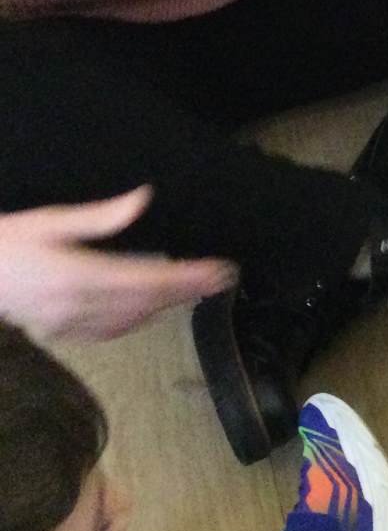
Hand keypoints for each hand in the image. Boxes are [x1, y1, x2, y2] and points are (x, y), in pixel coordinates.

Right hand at [0, 190, 236, 342]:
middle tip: (223, 279)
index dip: (186, 277)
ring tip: (196, 290)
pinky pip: (108, 332)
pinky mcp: (60, 333)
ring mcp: (67, 323)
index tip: (217, 270)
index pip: (146, 278)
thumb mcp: (50, 221)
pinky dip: (136, 321)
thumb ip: (99, 216)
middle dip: (187, 290)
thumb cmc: (8, 242)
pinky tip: (152, 310)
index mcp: (76, 274)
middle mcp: (75, 304)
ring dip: (166, 306)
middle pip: (146, 302)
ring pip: (130, 320)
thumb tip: (142, 198)